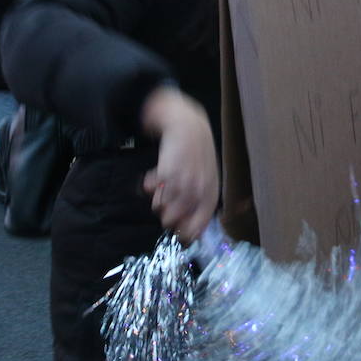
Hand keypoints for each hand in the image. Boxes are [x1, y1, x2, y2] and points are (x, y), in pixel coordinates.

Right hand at [140, 87, 218, 242]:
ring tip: (160, 190)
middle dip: (166, 217)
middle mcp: (197, 192)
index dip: (186, 233)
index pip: (198, 226)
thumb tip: (191, 229)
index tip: (178, 234)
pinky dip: (149, 185)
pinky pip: (151, 190)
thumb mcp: (206, 179)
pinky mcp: (166, 173)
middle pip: (174, 222)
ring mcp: (181, 183)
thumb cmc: (197, 154)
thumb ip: (200, 201)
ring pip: (160, 209)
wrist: (188, 126)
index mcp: (210, 194)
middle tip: (165, 205)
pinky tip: (154, 176)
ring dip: (157, 201)